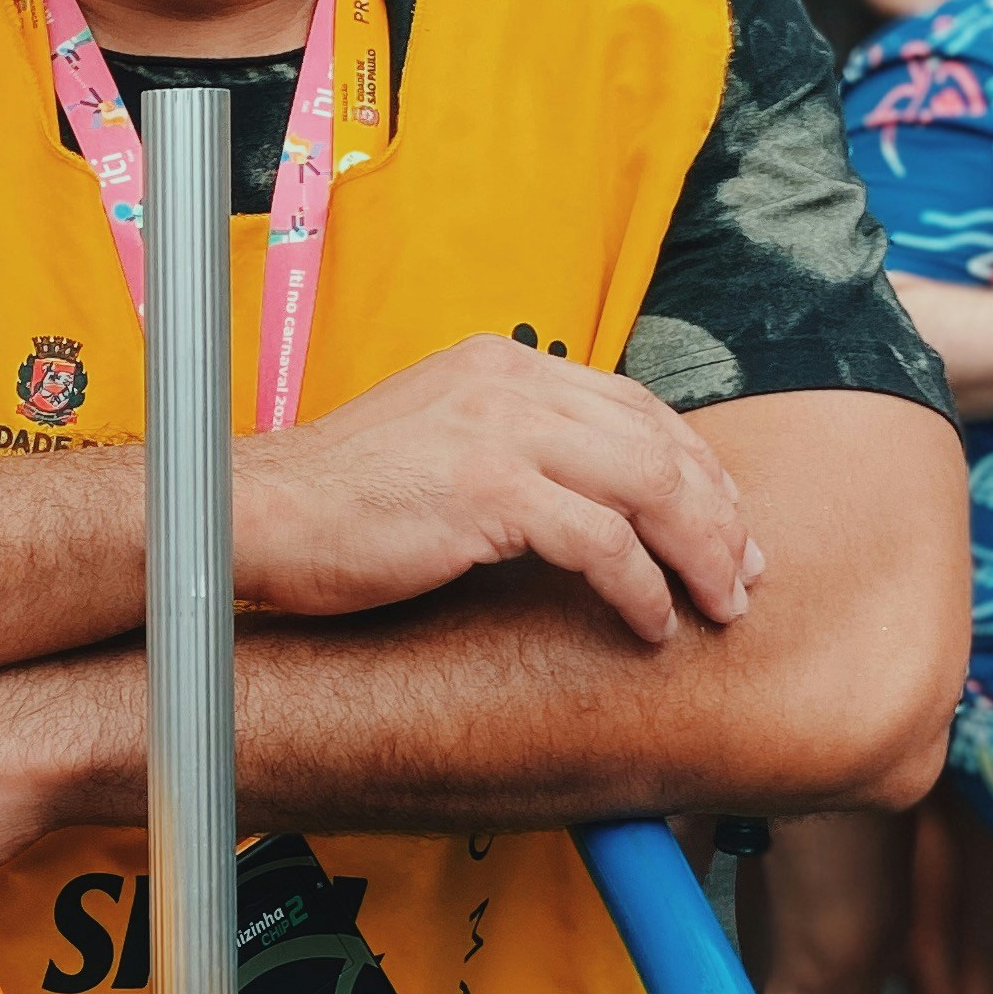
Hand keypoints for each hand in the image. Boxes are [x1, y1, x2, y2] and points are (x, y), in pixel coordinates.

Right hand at [233, 338, 756, 642]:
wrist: (248, 517)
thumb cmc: (333, 505)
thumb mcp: (432, 446)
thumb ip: (503, 450)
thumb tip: (578, 501)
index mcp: (499, 367)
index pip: (633, 406)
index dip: (694, 468)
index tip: (724, 528)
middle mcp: (508, 384)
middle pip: (659, 440)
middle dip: (718, 514)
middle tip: (744, 577)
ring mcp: (499, 433)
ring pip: (649, 484)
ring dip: (699, 553)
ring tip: (717, 607)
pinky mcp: (487, 493)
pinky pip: (602, 543)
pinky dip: (641, 588)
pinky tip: (650, 626)